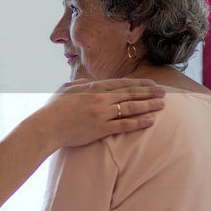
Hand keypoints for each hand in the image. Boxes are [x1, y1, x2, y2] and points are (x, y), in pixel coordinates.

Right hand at [37, 77, 165, 148]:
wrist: (47, 126)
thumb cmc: (54, 109)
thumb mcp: (66, 89)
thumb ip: (80, 84)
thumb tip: (87, 82)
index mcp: (93, 87)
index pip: (122, 83)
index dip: (139, 84)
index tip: (152, 84)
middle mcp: (101, 98)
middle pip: (131, 94)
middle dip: (149, 93)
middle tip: (163, 93)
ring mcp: (102, 113)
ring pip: (131, 107)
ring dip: (148, 105)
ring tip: (162, 105)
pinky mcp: (101, 128)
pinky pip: (124, 124)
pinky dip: (139, 122)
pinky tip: (150, 121)